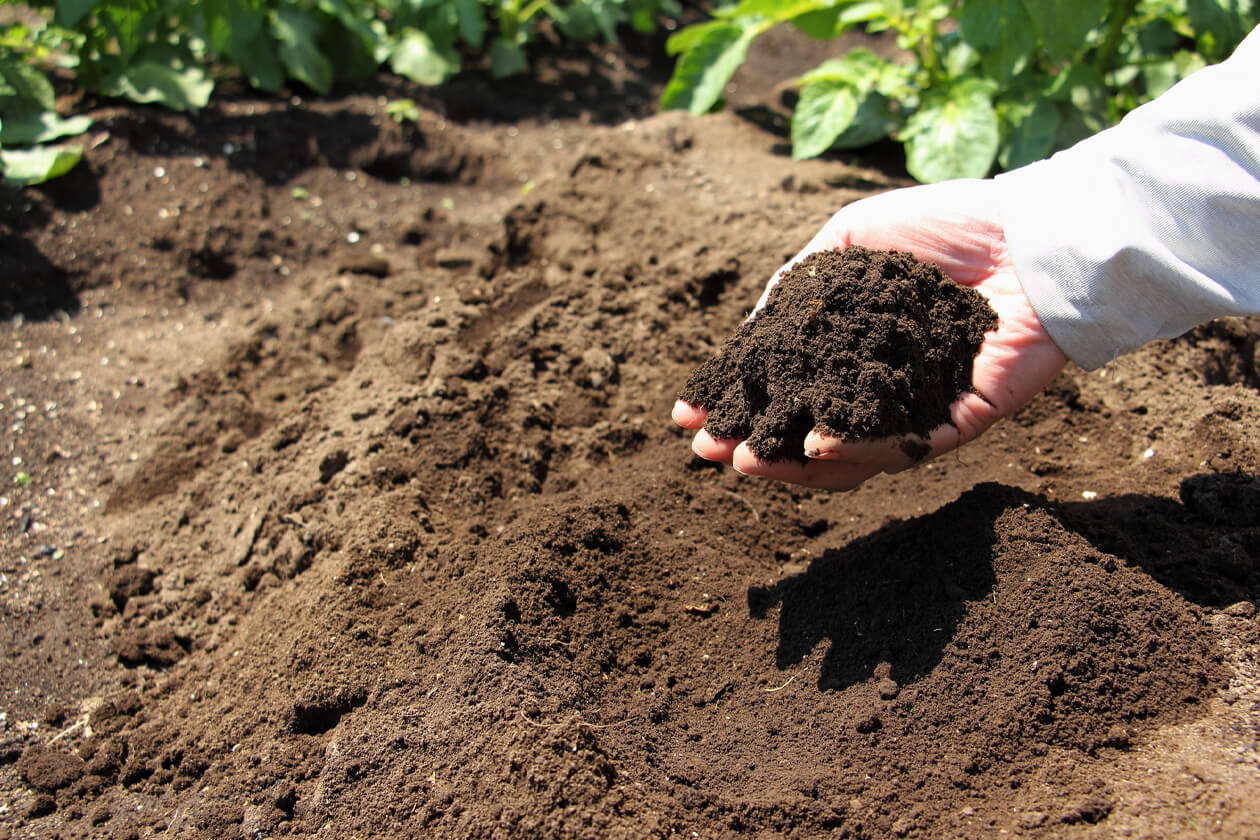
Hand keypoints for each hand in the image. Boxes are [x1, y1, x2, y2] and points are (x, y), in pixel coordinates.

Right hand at [673, 179, 1067, 489]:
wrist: (1030, 229)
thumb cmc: (946, 225)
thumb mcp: (850, 240)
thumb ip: (799, 285)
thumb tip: (752, 334)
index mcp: (851, 346)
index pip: (785, 384)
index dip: (736, 399)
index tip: (687, 413)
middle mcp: (879, 384)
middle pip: (807, 429)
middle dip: (753, 444)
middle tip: (707, 451)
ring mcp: (917, 408)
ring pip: (848, 455)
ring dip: (792, 464)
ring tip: (748, 461)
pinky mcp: (959, 422)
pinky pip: (903, 448)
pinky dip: (856, 451)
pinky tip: (813, 447)